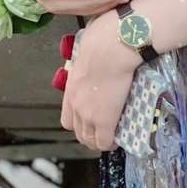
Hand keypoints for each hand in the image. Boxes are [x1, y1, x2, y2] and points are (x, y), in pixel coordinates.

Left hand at [61, 11, 141, 152]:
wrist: (111, 49)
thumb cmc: (101, 44)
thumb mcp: (86, 54)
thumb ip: (86, 64)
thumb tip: (92, 56)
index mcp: (70, 90)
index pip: (67, 119)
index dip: (79, 124)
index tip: (89, 123)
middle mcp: (76, 105)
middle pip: (78, 133)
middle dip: (89, 136)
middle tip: (101, 133)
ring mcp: (88, 115)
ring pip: (90, 140)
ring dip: (100, 141)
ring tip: (110, 137)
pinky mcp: (105, 120)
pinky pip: (105, 142)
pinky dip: (111, 143)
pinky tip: (118, 139)